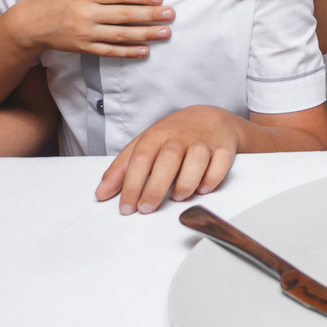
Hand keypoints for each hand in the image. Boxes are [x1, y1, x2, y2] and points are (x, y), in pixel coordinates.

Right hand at [19, 0, 171, 57]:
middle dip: (150, 15)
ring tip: (165, 33)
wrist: (28, 26)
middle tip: (170, 15)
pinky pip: (109, 51)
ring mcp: (86, 33)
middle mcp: (87, 14)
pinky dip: (127, 52)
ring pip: (121, 34)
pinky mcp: (84, 48)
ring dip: (145, 34)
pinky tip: (144, 51)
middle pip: (125, 15)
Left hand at [95, 106, 241, 213]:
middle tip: (146, 208)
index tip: (127, 208)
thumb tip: (101, 193)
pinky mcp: (224, 148)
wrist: (210, 118)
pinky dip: (212, 178)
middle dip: (155, 188)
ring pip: (197, 159)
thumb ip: (122, 169)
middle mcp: (180, 137)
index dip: (131, 185)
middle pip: (167, 160)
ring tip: (178, 197)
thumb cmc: (173, 136)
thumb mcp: (144, 145)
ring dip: (186, 182)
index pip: (140, 159)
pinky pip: (221, 163)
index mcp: (157, 135)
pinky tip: (202, 189)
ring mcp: (204, 141)